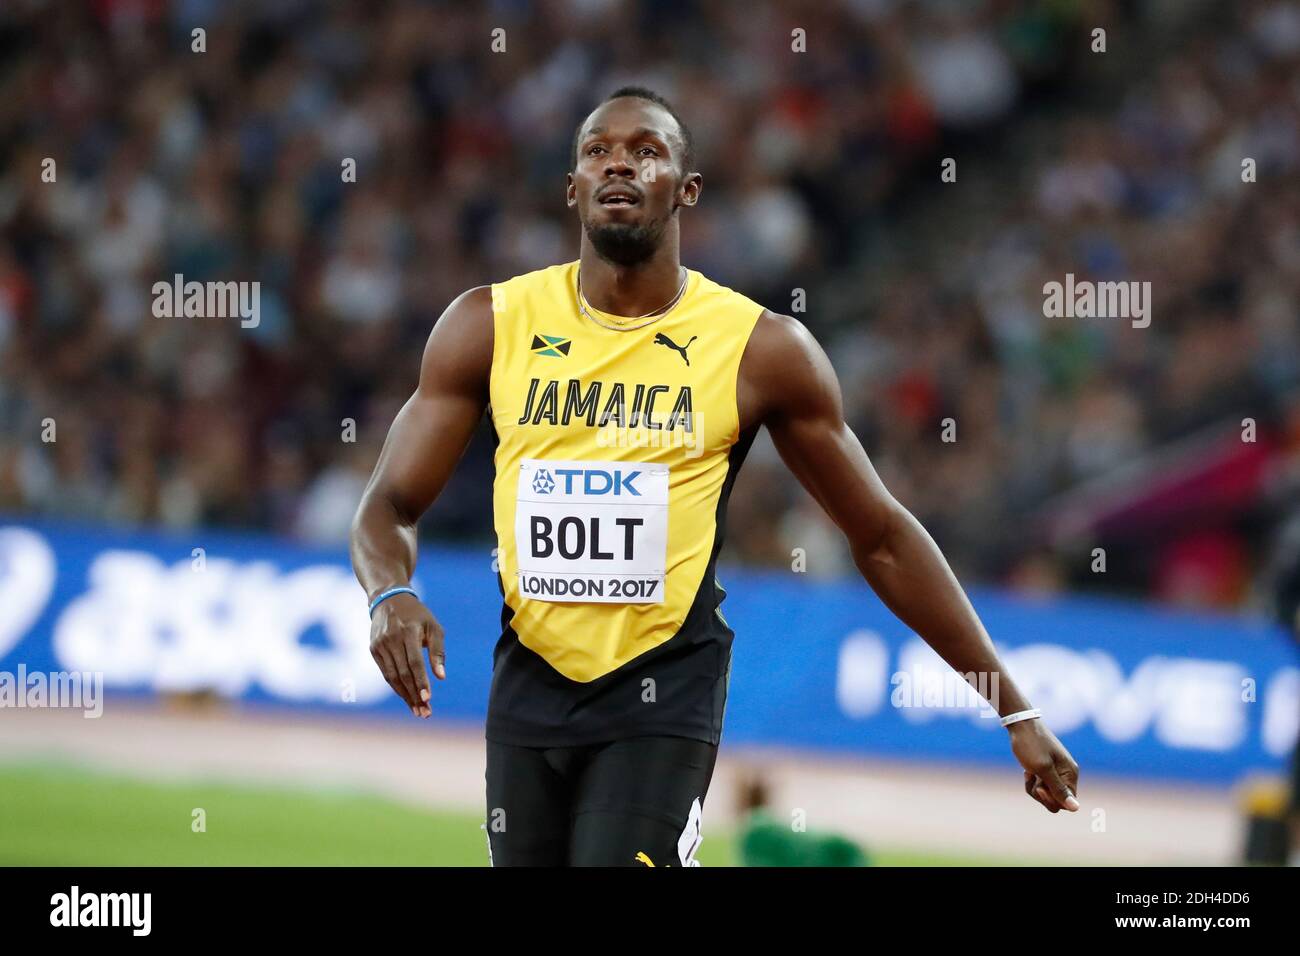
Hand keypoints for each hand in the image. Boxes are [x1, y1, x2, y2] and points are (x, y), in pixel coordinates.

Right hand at [368, 592, 444, 717]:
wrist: (388, 599)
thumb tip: (441, 676)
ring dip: (405, 696)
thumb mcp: (433, 627)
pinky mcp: (373, 650)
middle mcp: (392, 639)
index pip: (415, 662)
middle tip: (425, 713)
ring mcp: (380, 645)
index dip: (421, 681)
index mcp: (409, 631)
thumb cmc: (417, 616)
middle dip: (414, 695)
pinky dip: (396, 687)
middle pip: (403, 673)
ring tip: (417, 710)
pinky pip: (386, 673)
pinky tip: (406, 697)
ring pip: (393, 676)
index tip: (428, 699)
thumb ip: (438, 651)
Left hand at [1008, 718, 1079, 812]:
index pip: (1067, 802)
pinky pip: (1040, 786)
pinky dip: (1031, 782)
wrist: (1019, 725)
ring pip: (1047, 795)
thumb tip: (1076, 808)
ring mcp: (1056, 773)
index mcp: (1070, 774)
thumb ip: (1059, 790)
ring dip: (1034, 788)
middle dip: (1042, 795)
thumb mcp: (1043, 769)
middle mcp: (1067, 774)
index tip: (1039, 788)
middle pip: (1057, 801)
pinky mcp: (1045, 770)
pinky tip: (1026, 771)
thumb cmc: (1031, 745)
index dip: (1052, 800)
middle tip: (1033, 781)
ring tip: (1028, 773)